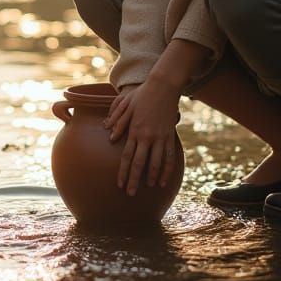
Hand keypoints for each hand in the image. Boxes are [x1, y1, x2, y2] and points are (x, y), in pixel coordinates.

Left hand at [104, 79, 180, 196]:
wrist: (164, 87)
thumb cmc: (142, 94)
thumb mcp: (125, 104)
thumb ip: (117, 120)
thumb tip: (110, 135)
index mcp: (134, 130)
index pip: (126, 156)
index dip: (123, 172)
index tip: (119, 184)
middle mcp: (147, 137)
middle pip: (140, 164)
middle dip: (134, 180)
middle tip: (130, 194)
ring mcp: (160, 137)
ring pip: (156, 164)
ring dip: (152, 178)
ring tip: (148, 188)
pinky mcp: (170, 136)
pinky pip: (169, 157)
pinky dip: (167, 170)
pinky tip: (164, 180)